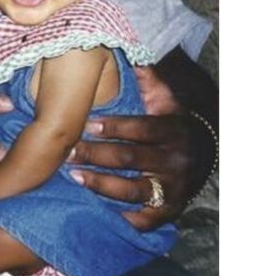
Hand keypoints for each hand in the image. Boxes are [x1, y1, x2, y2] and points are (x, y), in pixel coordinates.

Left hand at [66, 65, 215, 230]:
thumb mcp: (168, 100)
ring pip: (133, 189)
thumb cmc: (175, 123)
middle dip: (96, 155)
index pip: (141, 129)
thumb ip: (148, 80)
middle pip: (131, 159)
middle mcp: (175, 160)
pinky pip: (146, 219)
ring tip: (74, 176)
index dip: (114, 127)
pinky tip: (99, 210)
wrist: (206, 157)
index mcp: (173, 130)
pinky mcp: (170, 210)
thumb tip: (128, 57)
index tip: (87, 124)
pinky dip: (124, 217)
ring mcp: (173, 188)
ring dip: (101, 184)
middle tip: (68, 152)